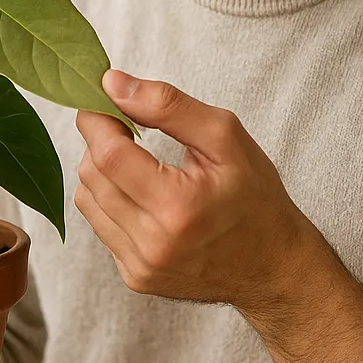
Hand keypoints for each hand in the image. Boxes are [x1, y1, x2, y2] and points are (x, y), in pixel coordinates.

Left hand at [74, 70, 330, 315]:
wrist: (274, 266)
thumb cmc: (256, 197)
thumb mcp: (225, 138)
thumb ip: (167, 105)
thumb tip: (113, 85)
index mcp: (179, 206)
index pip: (108, 155)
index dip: (97, 120)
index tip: (103, 101)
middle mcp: (154, 244)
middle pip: (92, 176)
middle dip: (100, 142)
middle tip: (126, 126)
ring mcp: (142, 266)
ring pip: (88, 201)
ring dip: (103, 172)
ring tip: (137, 161)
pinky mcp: (136, 278)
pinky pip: (101, 226)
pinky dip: (112, 201)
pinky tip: (143, 194)